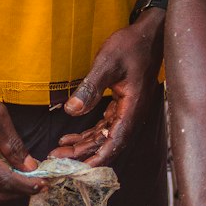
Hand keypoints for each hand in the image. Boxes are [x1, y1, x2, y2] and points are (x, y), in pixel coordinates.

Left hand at [57, 12, 162, 167]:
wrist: (148, 35)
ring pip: (103, 137)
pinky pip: (103, 127)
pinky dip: (87, 134)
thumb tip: (71, 111)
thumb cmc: (131, 46)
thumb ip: (90, 87)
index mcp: (132, 109)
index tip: (80, 171)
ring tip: (58, 152)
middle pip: (106, 144)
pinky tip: (70, 138)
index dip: (98, 159)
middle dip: (82, 155)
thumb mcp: (107, 63)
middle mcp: (131, 115)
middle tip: (57, 161)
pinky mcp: (121, 106)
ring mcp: (126, 112)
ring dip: (82, 146)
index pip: (115, 143)